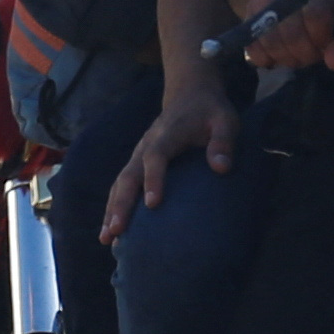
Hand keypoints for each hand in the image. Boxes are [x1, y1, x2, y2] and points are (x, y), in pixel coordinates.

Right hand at [107, 76, 242, 242]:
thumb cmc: (211, 112)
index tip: (152, 204)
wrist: (190, 95)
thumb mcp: (225, 120)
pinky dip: (114, 207)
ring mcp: (139, 154)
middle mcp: (147, 145)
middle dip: (121, 203)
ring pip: (120, 183)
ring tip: (107, 238)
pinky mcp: (137, 163)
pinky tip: (111, 232)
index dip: (153, 179)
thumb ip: (223, 142)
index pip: (156, 156)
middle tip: (117, 230)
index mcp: (168, 134)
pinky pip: (122, 186)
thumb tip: (222, 168)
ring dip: (112, 210)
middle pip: (129, 175)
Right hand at [237, 0, 333, 73]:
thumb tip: (333, 62)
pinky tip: (277, 56)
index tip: (324, 46)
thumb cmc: (330, 18)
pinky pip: (252, 44)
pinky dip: (265, 57)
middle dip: (302, 54)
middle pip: (291, 33)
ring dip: (285, 57)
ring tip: (295, 55)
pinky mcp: (251, 9)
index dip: (319, 39)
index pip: (314, 15)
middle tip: (310, 56)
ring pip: (270, 41)